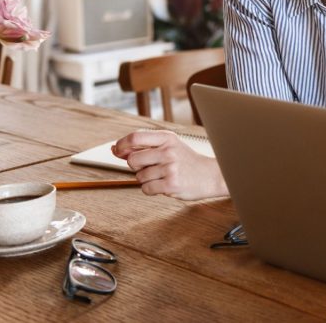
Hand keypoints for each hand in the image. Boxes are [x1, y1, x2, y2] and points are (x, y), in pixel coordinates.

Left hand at [112, 130, 227, 200]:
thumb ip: (144, 147)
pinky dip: (151, 189)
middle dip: (135, 167)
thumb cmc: (186, 161)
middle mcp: (168, 151)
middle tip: (149, 167)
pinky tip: (164, 184)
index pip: (135, 137)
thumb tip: (115, 149)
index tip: (117, 150)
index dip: (121, 144)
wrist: (210, 175)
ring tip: (162, 176)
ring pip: (139, 177)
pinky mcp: (171, 184)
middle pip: (133, 160)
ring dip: (146, 179)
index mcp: (168, 138)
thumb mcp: (169, 146)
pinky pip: (146, 189)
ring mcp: (170, 168)